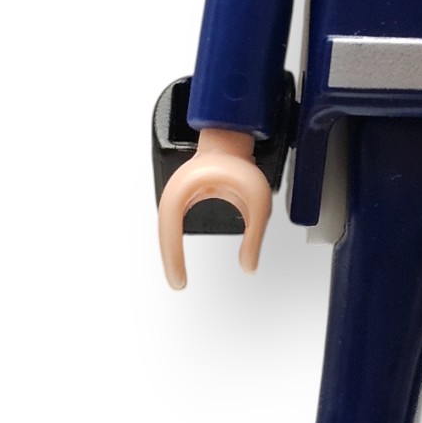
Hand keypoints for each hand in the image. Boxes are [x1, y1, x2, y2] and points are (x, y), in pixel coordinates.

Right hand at [157, 127, 272, 287]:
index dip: (173, 261)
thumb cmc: (239, 161)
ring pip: (166, 229)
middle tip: (177, 283)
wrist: (231, 138)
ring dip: (169, 250)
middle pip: (164, 235)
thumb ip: (255, 237)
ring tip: (176, 275)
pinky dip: (174, 240)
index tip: (179, 282)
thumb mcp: (257, 203)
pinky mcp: (181, 196)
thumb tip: (249, 266)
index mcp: (184, 192)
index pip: (171, 235)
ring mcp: (176, 194)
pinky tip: (180, 252)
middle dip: (169, 261)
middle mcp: (175, 194)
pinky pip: (172, 222)